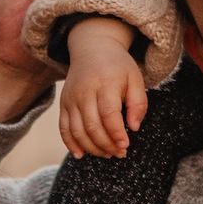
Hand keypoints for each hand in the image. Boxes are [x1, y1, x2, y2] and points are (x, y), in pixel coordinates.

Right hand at [60, 19, 147, 159]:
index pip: (108, 114)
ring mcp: (71, 99)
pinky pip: (64, 128)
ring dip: (92, 148)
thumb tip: (134, 128)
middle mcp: (84, 92)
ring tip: (107, 154)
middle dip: (106, 145)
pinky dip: (70, 144)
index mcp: (105, 83)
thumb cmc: (118, 67)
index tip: (125, 146)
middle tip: (120, 153)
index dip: (116, 134)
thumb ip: (139, 103)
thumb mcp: (135, 79)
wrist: (92, 49)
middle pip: (92, 126)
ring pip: (77, 131)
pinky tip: (81, 155)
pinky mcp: (64, 104)